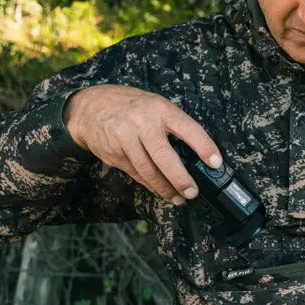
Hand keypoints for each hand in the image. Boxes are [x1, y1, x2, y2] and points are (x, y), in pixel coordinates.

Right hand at [63, 84, 220, 204]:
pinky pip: (136, 174)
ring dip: (165, 188)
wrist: (88, 108)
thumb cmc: (130, 107)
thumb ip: (172, 126)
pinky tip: (161, 191)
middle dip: (180, 178)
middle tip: (192, 192)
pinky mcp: (114, 154)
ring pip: (149, 170)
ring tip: (179, 198)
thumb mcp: (154, 106)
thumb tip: (195, 156)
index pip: (187, 128)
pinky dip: (151, 185)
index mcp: (159, 108)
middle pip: (164, 156)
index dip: (204, 146)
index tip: (216, 163)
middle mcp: (142, 122)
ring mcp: (125, 138)